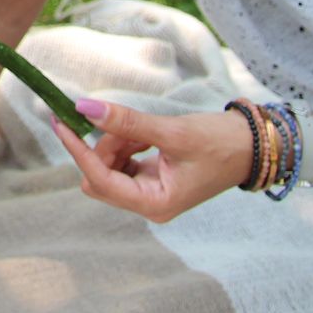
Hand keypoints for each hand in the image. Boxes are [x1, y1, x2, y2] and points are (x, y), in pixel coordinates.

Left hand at [49, 99, 251, 223]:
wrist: (253, 146)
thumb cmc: (220, 143)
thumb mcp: (172, 131)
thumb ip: (127, 122)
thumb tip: (84, 107)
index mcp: (155, 204)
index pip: (100, 180)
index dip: (78, 151)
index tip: (60, 123)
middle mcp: (149, 205)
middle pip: (101, 176)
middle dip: (104, 146)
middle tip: (121, 122)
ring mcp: (150, 193)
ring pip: (110, 166)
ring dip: (118, 142)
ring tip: (146, 130)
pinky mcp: (152, 179)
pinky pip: (124, 161)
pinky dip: (127, 143)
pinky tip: (147, 134)